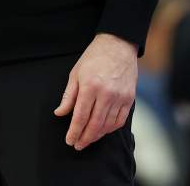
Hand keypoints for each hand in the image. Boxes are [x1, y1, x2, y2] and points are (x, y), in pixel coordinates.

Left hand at [54, 33, 136, 150]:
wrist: (118, 45)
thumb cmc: (94, 57)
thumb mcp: (76, 73)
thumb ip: (68, 96)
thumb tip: (60, 113)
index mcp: (90, 86)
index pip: (80, 116)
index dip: (74, 131)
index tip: (70, 140)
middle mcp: (106, 93)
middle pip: (94, 124)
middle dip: (85, 138)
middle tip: (78, 145)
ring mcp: (119, 96)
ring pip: (108, 125)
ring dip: (97, 135)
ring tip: (88, 139)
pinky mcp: (129, 98)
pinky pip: (120, 120)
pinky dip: (111, 128)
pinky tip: (103, 130)